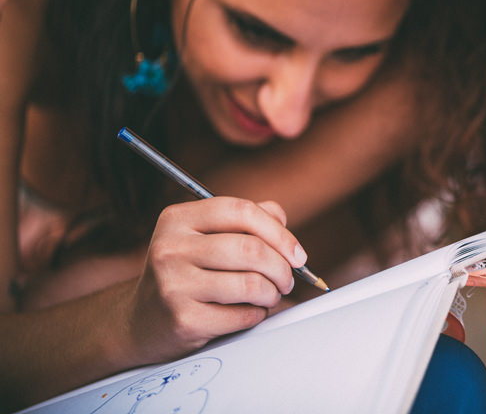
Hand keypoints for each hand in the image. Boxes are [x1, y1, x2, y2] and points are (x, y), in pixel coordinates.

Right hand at [124, 197, 307, 362]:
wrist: (141, 321)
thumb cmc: (185, 273)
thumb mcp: (203, 237)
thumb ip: (243, 220)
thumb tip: (281, 218)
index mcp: (178, 218)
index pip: (241, 211)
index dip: (279, 232)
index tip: (297, 254)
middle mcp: (170, 247)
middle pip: (251, 249)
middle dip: (282, 267)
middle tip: (288, 280)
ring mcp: (173, 284)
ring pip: (251, 283)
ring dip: (272, 293)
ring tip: (269, 296)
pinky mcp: (183, 319)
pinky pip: (242, 315)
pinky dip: (257, 315)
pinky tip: (250, 312)